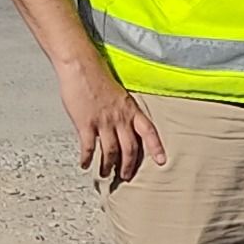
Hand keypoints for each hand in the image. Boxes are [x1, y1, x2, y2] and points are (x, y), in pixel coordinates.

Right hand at [59, 51, 167, 184]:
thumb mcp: (119, 94)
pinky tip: (85, 165)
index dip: (156, 147)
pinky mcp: (85, 123)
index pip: (149, 131)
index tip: (162, 161)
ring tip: (105, 173)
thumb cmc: (98, 77)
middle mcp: (120, 118)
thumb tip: (122, 126)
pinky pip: (89, 147)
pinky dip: (87, 158)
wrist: (81, 67)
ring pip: (110, 151)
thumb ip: (122, 111)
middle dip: (128, 165)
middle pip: (130, 148)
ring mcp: (103, 121)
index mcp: (131, 109)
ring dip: (107, 165)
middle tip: (126, 176)